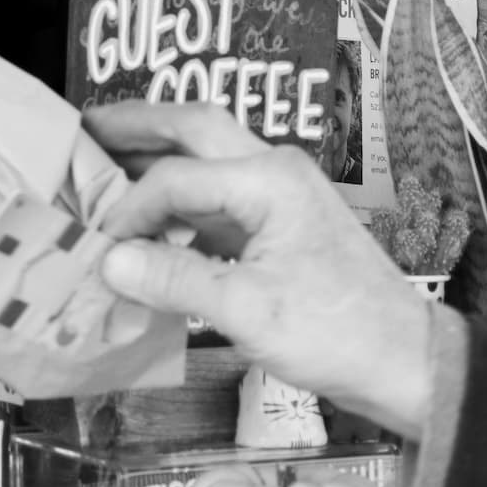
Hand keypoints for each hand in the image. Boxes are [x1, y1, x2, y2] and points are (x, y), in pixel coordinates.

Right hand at [85, 101, 440, 437]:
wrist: (405, 363)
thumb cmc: (338, 334)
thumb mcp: (249, 312)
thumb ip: (174, 281)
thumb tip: (108, 262)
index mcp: (269, 181)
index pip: (174, 178)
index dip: (126, 209)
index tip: (95, 245)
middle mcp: (274, 171)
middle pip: (193, 127)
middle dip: (136, 124)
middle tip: (80, 128)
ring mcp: (279, 194)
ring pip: (206, 154)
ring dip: (155, 154)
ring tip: (103, 160)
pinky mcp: (277, 222)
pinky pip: (215, 193)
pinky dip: (176, 196)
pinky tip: (147, 219)